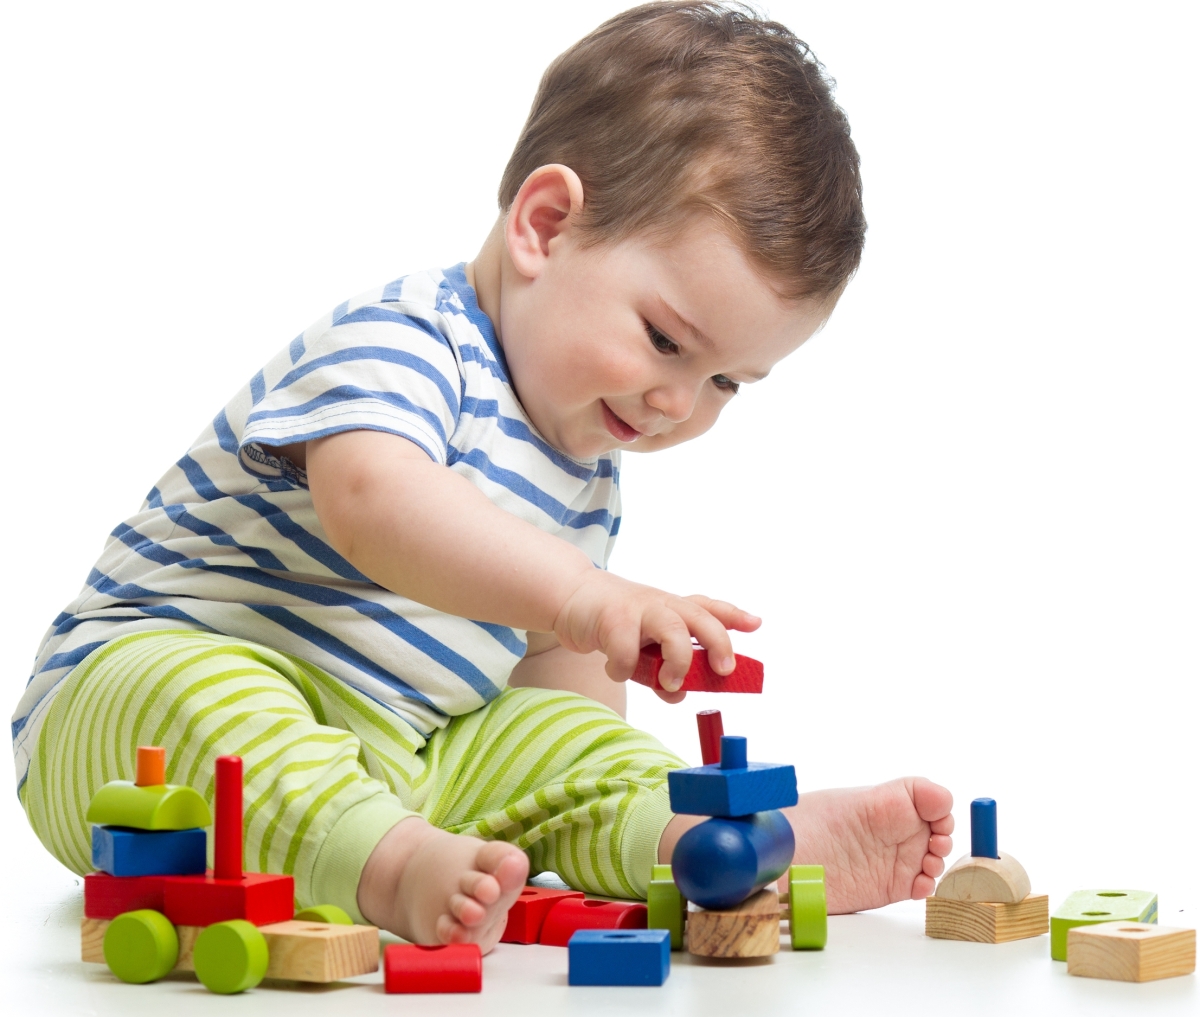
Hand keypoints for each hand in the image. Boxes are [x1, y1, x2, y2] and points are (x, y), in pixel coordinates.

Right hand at [552, 571, 760, 702]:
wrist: (570, 596)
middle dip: (718, 642)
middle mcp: (662, 605)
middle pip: (699, 617)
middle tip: (724, 669)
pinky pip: (626, 653)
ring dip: (679, 661)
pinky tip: (615, 670)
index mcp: (673, 608)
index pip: (709, 607)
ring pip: (672, 630)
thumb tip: (678, 695)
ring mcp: (638, 610)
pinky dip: (623, 671)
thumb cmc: (614, 622)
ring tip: (671, 683)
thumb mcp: (644, 644)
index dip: (733, 615)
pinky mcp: (612, 619)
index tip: (755, 624)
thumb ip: (664, 667)